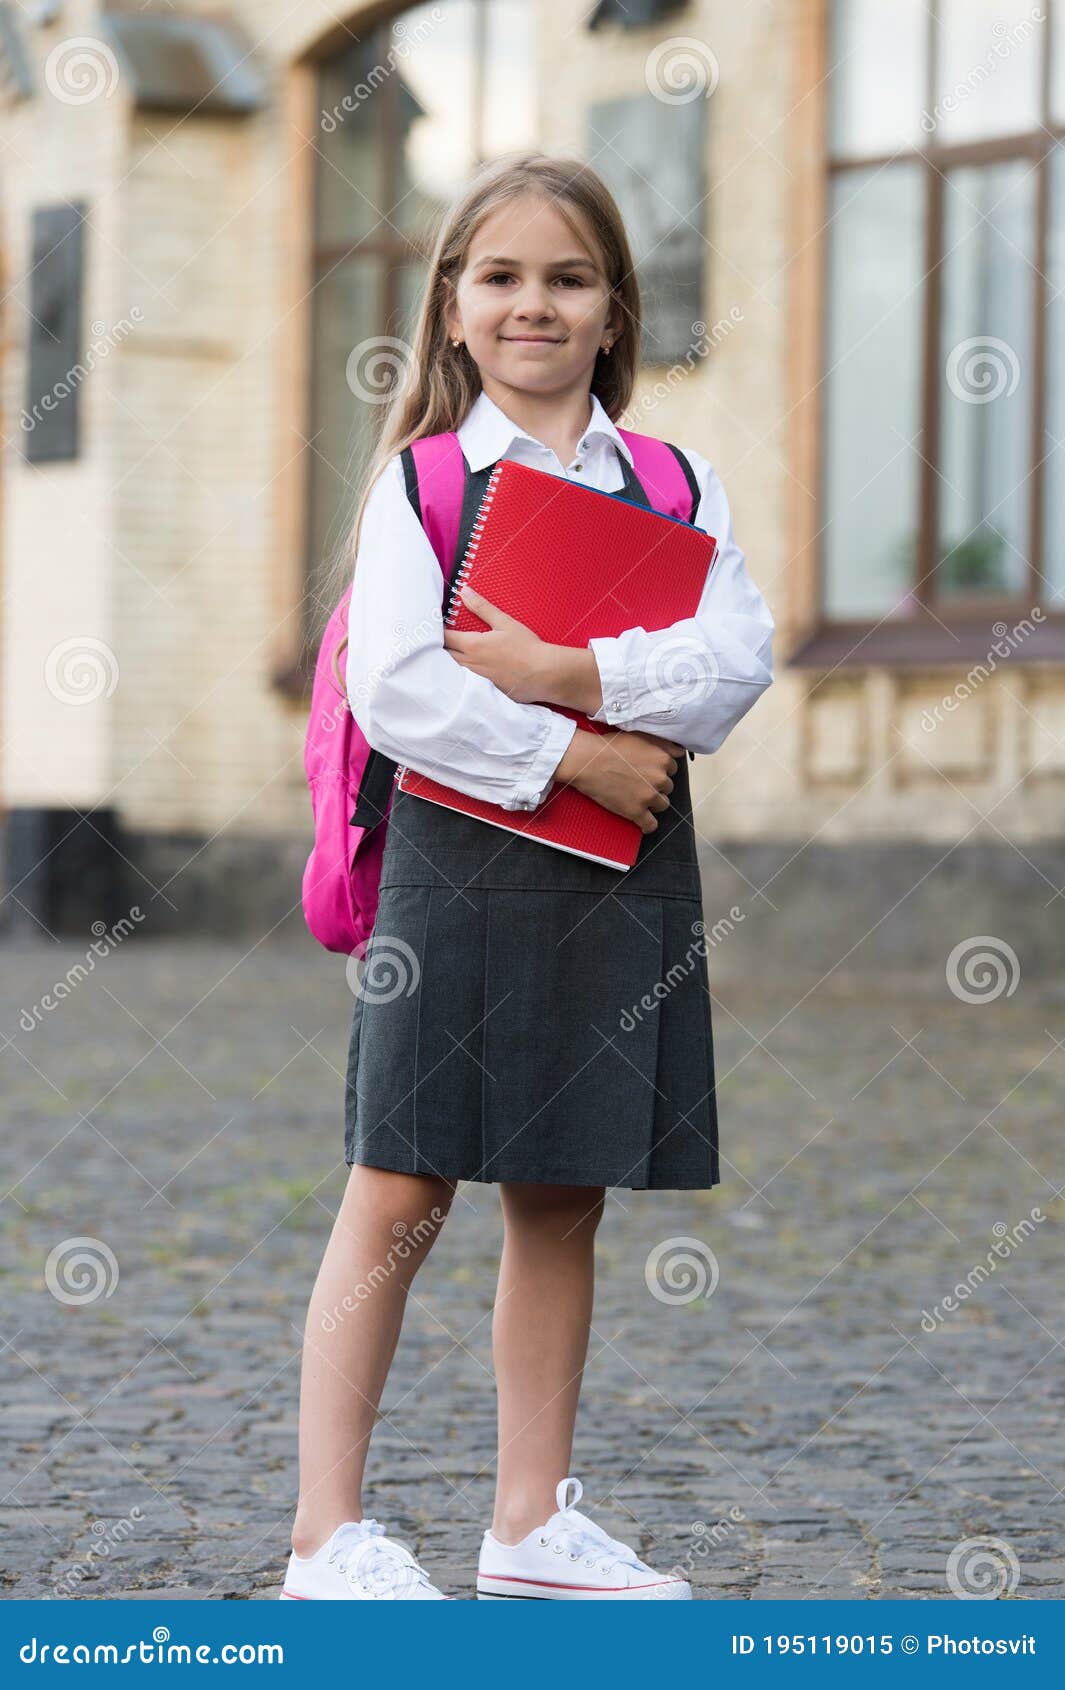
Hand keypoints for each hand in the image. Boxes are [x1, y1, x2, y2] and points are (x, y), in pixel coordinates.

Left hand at [442, 584, 549, 703]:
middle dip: (438, 648)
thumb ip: (482, 607)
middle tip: (434, 641)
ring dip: (447, 663)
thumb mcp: (504, 622)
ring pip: (453, 671)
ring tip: (444, 656)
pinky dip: (460, 678)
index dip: (436, 630)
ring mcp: (476, 680)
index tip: (433, 626)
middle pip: (444, 656)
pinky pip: (466, 684)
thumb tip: (464, 591)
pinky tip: (462, 675)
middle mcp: (470, 664)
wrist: (544, 674)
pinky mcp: (485, 691)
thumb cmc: (527, 647)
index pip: (445, 637)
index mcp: (473, 645)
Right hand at [552, 728, 682, 833]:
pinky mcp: (636, 812)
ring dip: (653, 803)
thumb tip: (679, 752)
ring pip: (662, 805)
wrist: (587, 761)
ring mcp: (648, 796)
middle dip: (656, 786)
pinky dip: (647, 825)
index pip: (672, 770)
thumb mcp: (640, 736)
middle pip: (668, 788)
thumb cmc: (609, 746)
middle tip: (639, 783)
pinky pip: (651, 825)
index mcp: (662, 759)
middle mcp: (660, 778)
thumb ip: (663, 744)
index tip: (648, 771)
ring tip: (637, 798)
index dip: (659, 771)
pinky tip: (642, 821)